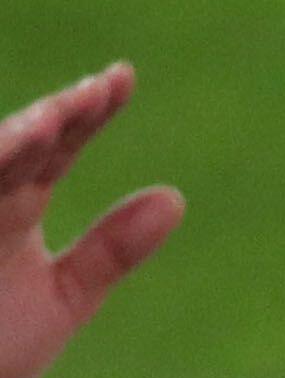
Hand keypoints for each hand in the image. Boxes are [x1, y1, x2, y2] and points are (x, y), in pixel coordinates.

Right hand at [0, 65, 181, 377]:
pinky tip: (8, 159)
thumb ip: (110, 252)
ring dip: (10, 144)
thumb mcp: (61, 299)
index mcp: (13, 202)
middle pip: (15, 145)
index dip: (87, 112)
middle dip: (51, 118)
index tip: (123, 78)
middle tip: (95, 93)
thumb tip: (175, 198)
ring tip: (48, 125)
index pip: (54, 146)